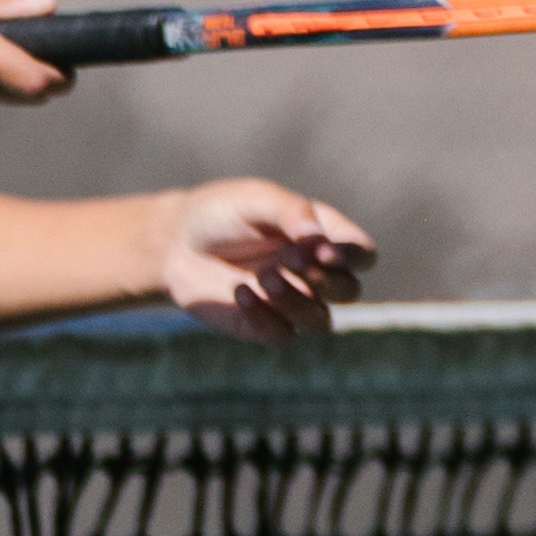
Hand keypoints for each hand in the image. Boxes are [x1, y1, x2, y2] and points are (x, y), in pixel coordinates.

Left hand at [159, 176, 375, 338]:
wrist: (173, 243)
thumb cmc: (220, 213)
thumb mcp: (254, 200)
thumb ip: (289, 211)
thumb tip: (317, 237)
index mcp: (321, 238)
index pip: (361, 254)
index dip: (353, 257)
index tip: (322, 250)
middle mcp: (313, 274)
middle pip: (348, 291)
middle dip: (324, 279)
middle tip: (290, 259)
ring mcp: (291, 302)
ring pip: (320, 322)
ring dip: (297, 302)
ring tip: (263, 275)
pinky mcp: (265, 326)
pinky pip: (284, 336)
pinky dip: (266, 317)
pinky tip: (240, 292)